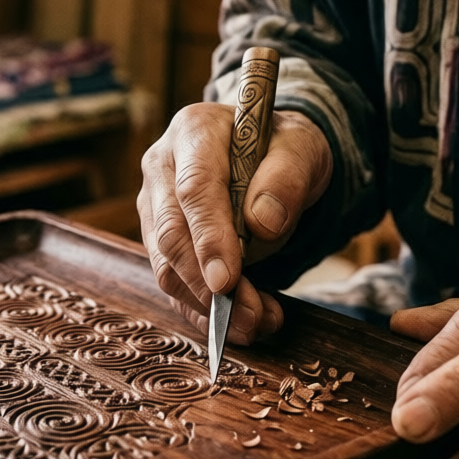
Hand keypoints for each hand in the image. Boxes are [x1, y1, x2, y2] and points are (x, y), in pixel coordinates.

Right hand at [138, 104, 331, 343]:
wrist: (270, 158)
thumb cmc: (284, 149)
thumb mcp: (303, 149)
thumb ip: (287, 177)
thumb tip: (263, 224)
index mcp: (193, 133)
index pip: (193, 190)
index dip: (208, 238)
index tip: (228, 281)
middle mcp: (162, 168)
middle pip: (170, 235)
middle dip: (207, 284)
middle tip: (250, 317)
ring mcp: (155, 206)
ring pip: (167, 267)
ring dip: (209, 306)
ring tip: (258, 322)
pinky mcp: (161, 241)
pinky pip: (175, 284)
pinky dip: (205, 312)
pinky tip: (240, 325)